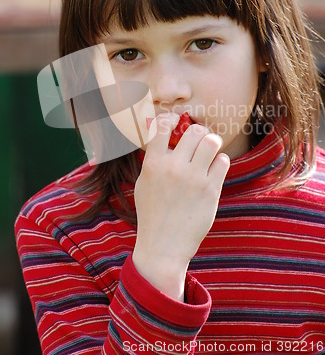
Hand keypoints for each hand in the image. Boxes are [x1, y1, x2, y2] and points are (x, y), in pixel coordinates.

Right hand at [132, 113, 229, 300]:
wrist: (163, 246)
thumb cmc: (151, 214)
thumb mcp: (144, 183)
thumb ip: (153, 160)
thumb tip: (164, 137)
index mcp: (153, 164)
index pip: (162, 125)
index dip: (171, 120)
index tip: (176, 125)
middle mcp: (173, 168)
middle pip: (194, 130)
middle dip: (198, 133)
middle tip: (199, 142)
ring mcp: (193, 179)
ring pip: (211, 141)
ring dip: (212, 144)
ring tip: (209, 152)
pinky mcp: (210, 190)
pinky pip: (223, 161)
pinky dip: (220, 162)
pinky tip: (214, 170)